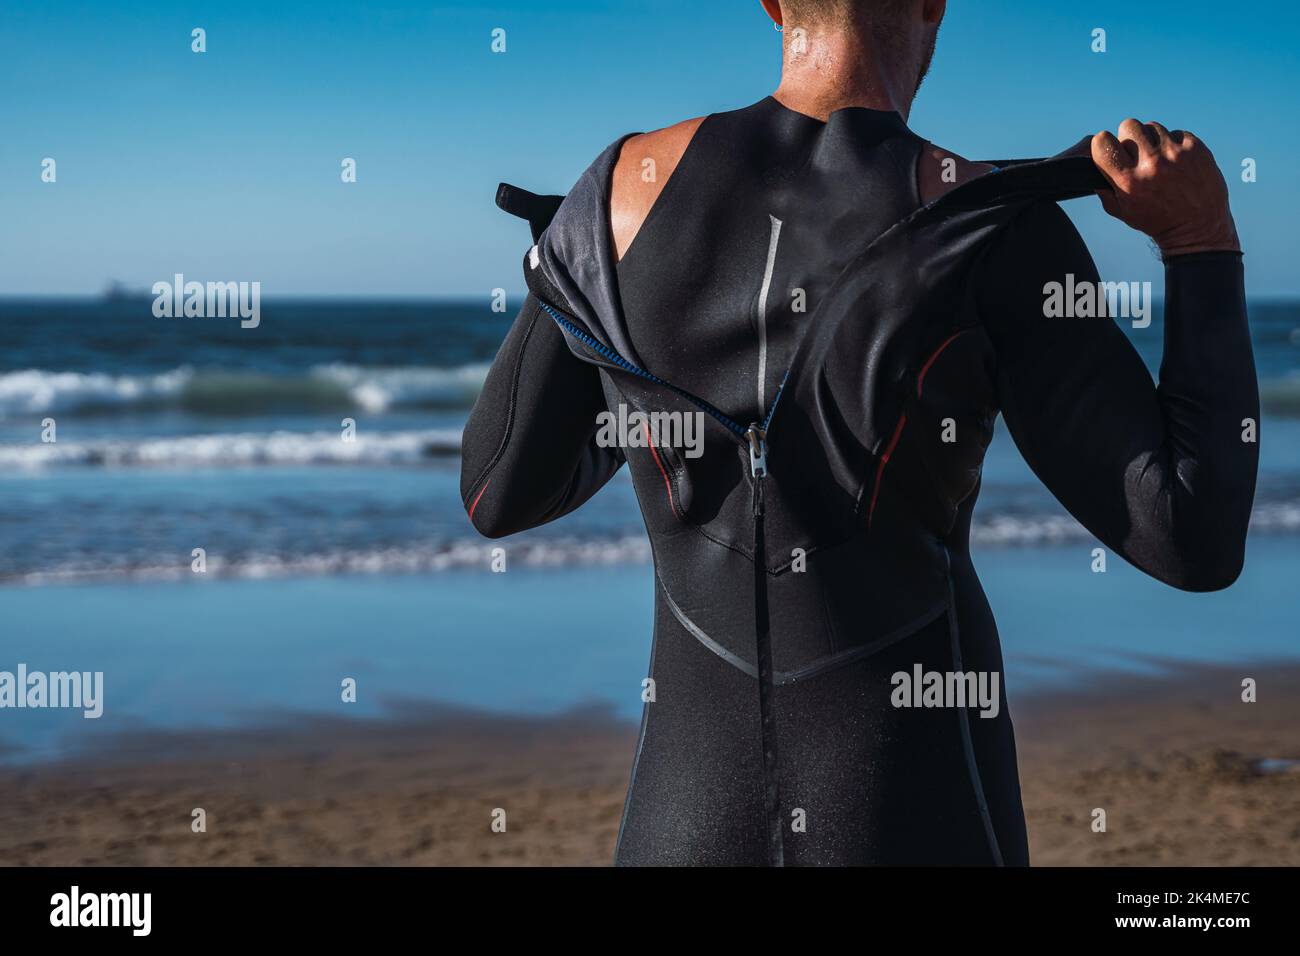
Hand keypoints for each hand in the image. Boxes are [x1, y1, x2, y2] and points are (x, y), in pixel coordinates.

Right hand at [1091, 119, 1239, 257]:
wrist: (1197, 227)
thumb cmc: (1155, 220)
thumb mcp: (1121, 211)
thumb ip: (1104, 188)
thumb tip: (1092, 164)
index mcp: (1128, 180)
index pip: (1102, 141)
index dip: (1104, 145)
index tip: (1111, 152)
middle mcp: (1151, 164)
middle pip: (1128, 125)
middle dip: (1129, 137)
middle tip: (1136, 153)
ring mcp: (1175, 154)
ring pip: (1152, 126)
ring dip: (1152, 139)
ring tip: (1158, 158)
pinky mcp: (1196, 148)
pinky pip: (1176, 132)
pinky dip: (1174, 144)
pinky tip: (1176, 161)